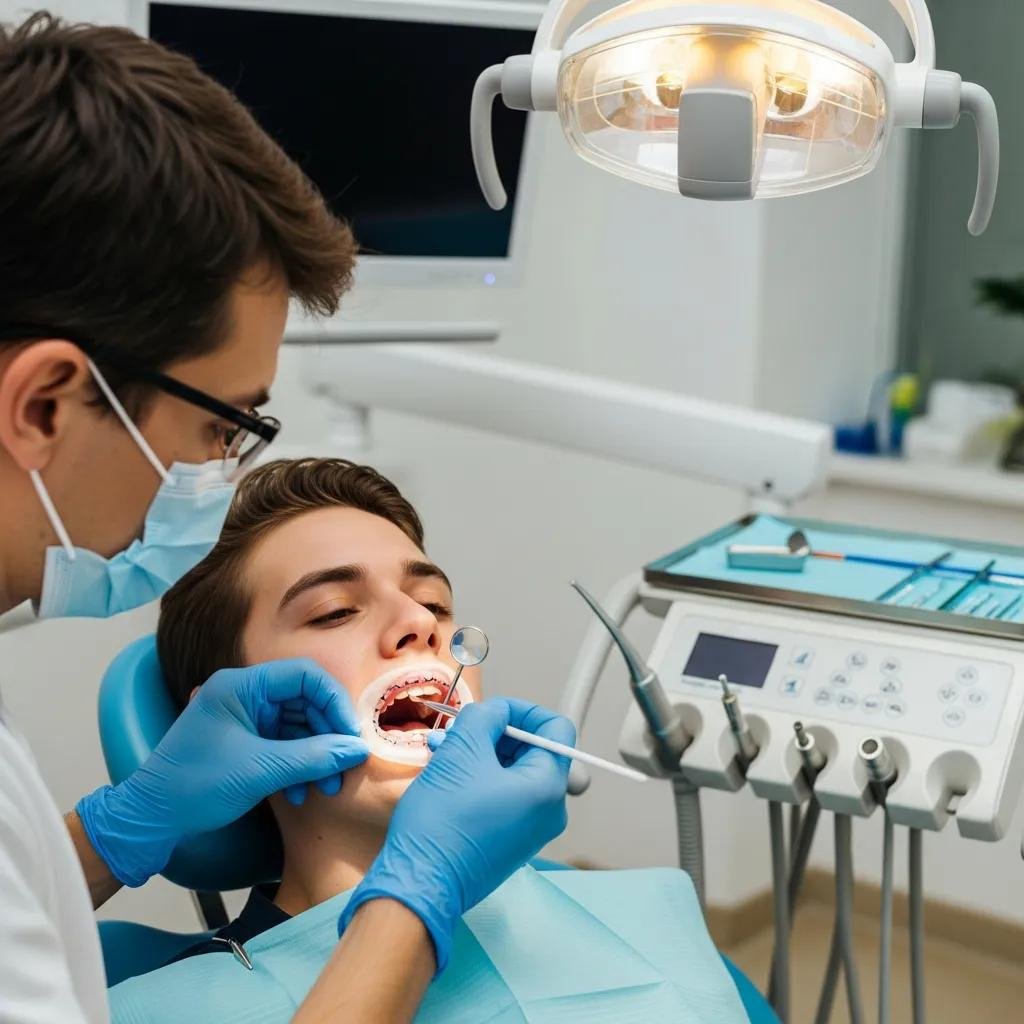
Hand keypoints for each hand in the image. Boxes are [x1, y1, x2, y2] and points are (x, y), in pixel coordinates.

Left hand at [76, 658, 367, 886]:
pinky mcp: (244, 740)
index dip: (334, 702)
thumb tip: (357, 750)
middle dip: (327, 734)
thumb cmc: (194, 786)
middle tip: (344, 766)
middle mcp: (244, 694)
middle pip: (305, 700)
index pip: (304, 676)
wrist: (150, 820)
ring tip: (327, 786)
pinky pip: (284, 742)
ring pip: (298, 724)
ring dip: (316, 754)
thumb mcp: (260, 770)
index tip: (350, 734)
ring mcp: (244, 717)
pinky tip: (302, 791)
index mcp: (241, 686)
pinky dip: (298, 764)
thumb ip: (313, 757)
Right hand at [338, 698, 573, 971]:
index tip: (492, 710)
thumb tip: (496, 711)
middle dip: (496, 733)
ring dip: (482, 753)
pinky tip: (448, 774)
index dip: (524, 711)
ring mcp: (531, 830)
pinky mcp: (510, 843)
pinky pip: (505, 797)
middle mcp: (549, 811)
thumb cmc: (443, 821)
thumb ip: (486, 717)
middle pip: (534, 751)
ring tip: (444, 748)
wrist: (421, 883)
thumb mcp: (462, 750)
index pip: (556, 729)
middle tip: (461, 729)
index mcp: (548, 787)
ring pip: (514, 773)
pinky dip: (480, 779)